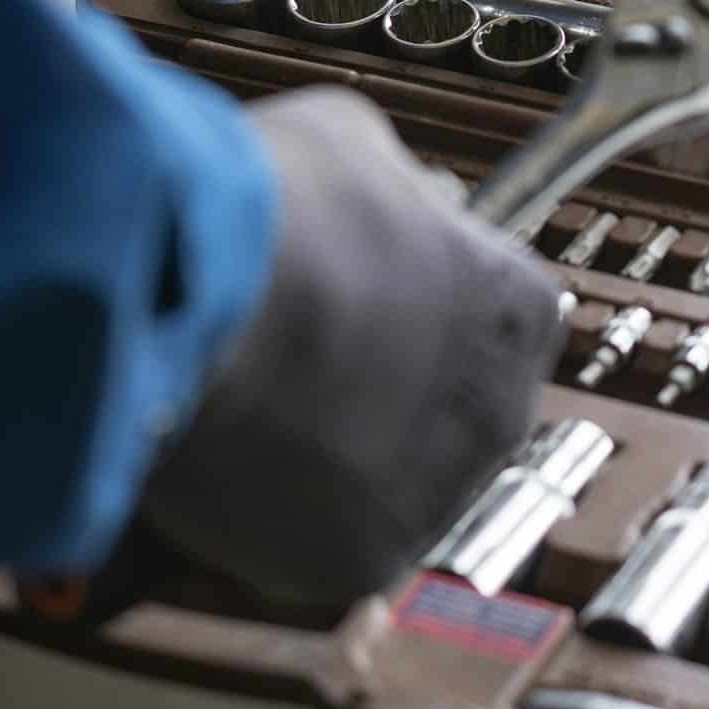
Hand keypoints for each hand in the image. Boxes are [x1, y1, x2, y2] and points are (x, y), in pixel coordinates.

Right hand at [139, 89, 564, 605]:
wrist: (189, 298)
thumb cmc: (274, 209)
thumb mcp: (354, 145)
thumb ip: (395, 192)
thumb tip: (396, 204)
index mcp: (519, 309)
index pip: (493, 320)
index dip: (419, 306)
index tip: (363, 301)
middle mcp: (502, 411)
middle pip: (447, 411)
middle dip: (382, 390)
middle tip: (297, 359)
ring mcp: (436, 496)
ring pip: (384, 483)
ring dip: (332, 455)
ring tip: (251, 404)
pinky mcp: (360, 562)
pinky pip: (320, 540)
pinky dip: (274, 512)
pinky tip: (228, 457)